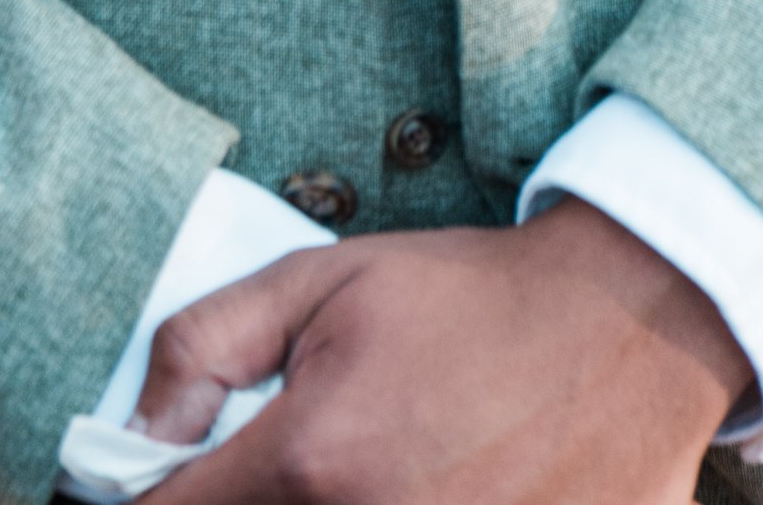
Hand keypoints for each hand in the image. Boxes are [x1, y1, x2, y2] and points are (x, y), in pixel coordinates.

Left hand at [130, 199, 751, 504]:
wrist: (626, 325)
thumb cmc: (469, 300)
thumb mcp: (322, 278)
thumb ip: (205, 345)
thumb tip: (136, 432)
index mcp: (315, 461)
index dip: (146, 499)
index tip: (159, 483)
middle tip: (290, 472)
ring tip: (365, 474)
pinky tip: (424, 489)